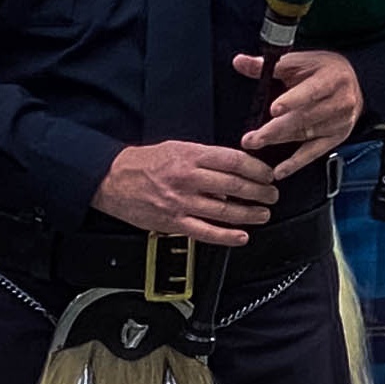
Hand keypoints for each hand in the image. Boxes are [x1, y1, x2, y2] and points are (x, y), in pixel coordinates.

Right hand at [91, 140, 277, 245]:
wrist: (113, 180)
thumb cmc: (146, 162)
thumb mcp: (178, 147)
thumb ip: (206, 156)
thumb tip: (234, 165)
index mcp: (192, 156)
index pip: (234, 161)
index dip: (256, 169)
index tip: (268, 174)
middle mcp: (188, 178)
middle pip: (234, 186)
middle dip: (259, 191)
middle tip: (272, 194)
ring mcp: (181, 202)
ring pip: (224, 210)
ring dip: (249, 213)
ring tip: (263, 213)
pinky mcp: (173, 222)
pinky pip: (205, 232)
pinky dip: (226, 236)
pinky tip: (241, 236)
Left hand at [233, 47, 364, 174]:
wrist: (352, 83)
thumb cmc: (322, 70)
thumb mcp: (298, 62)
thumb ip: (268, 65)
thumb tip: (240, 62)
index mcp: (332, 78)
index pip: (312, 91)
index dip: (293, 100)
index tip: (274, 110)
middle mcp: (340, 101)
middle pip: (305, 118)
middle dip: (275, 128)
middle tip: (252, 138)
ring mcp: (339, 122)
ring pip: (305, 134)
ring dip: (279, 141)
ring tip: (256, 145)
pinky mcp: (336, 137)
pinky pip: (314, 152)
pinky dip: (296, 163)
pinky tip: (280, 170)